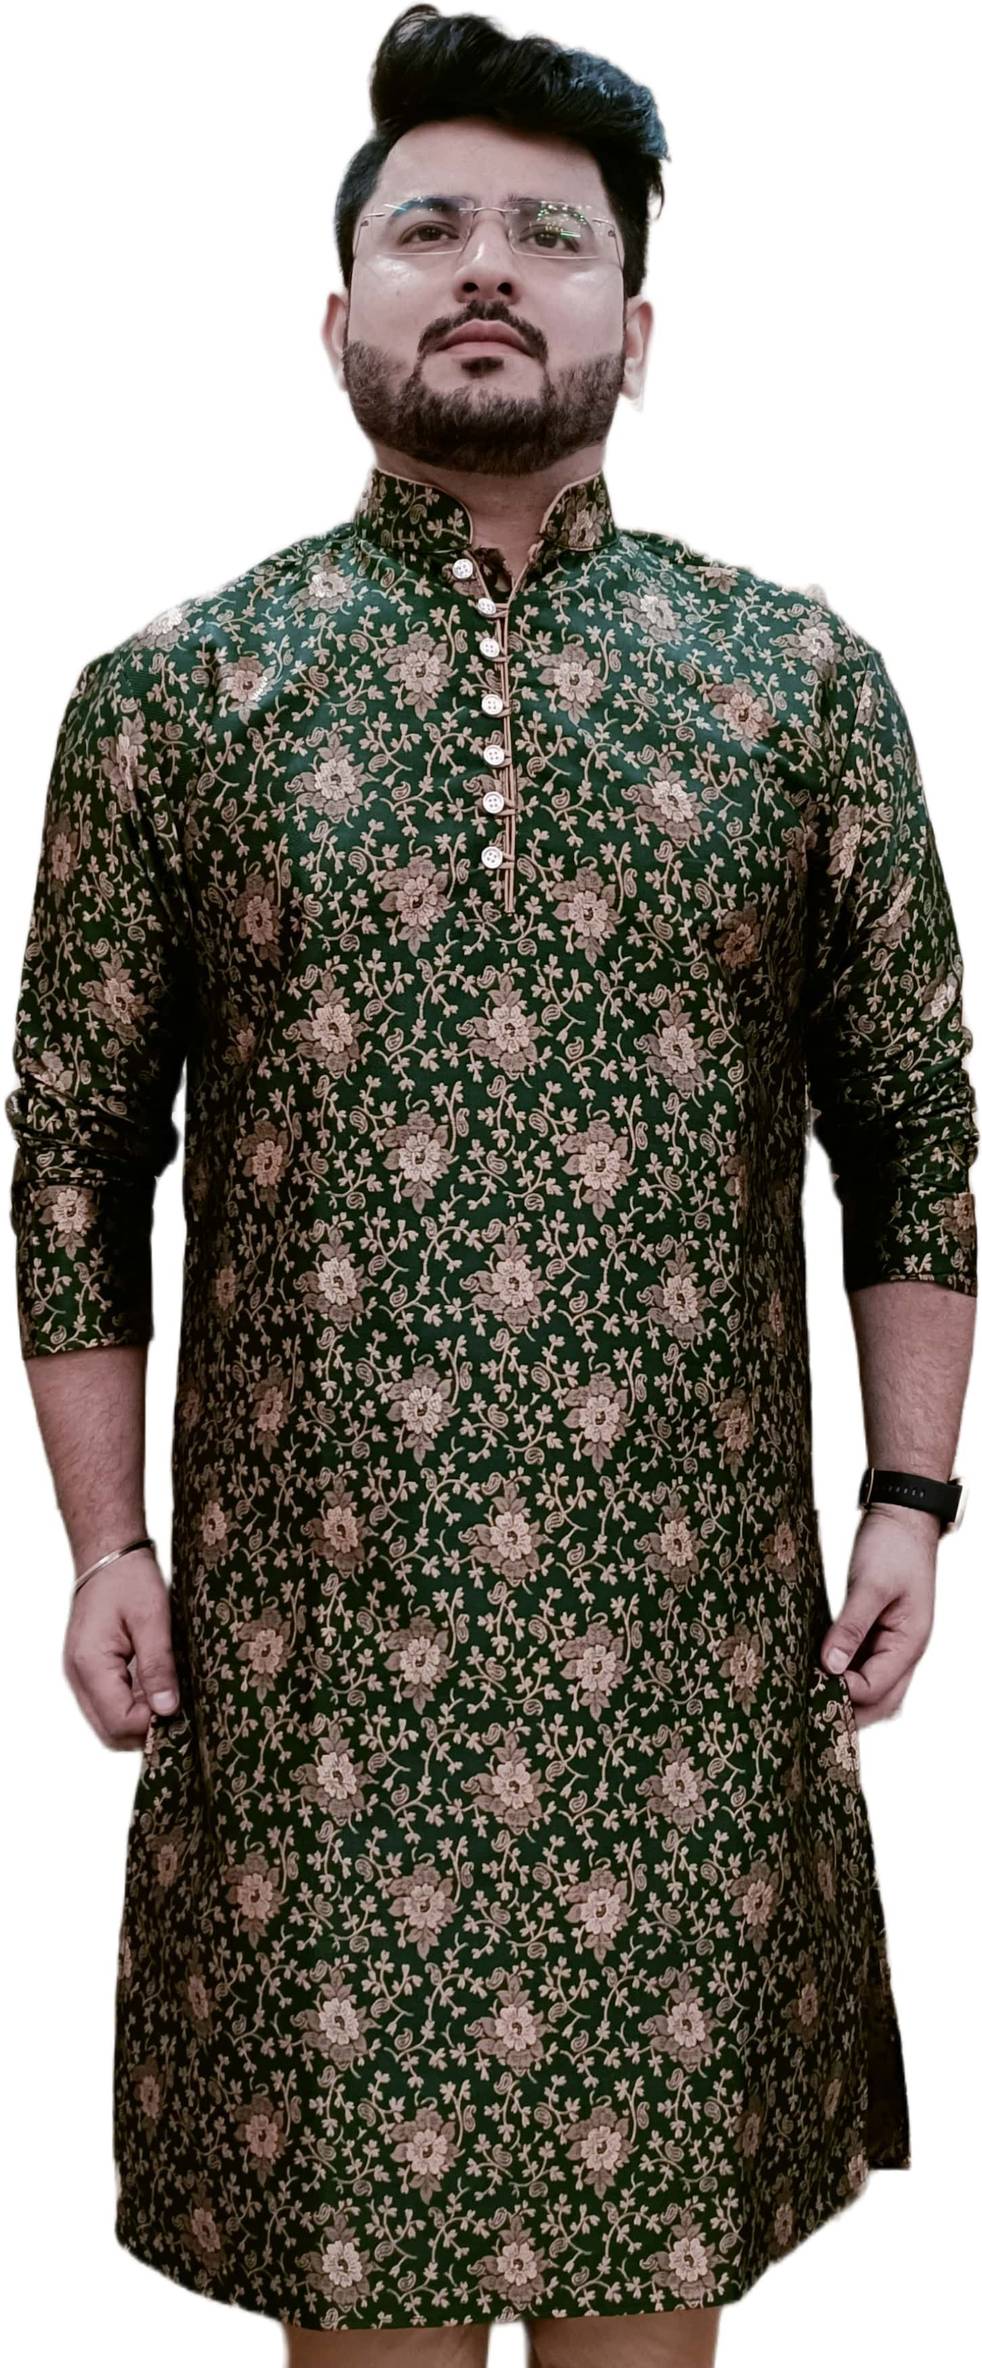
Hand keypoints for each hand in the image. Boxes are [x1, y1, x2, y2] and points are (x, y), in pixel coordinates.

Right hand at [62, 1548, 180, 1750]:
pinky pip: (110, 1702)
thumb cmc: (129, 1578)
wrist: (109, 1554)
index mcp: (91, 1664)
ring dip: (140, 1717)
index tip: (180, 1709)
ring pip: (109, 1721)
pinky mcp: (91, 1670)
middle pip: (110, 1730)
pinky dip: (134, 1703)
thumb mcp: (152, 1619)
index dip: (151, 1724)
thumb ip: (158, 1666)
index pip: (118, 1722)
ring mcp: (82, 1674)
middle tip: (178, 1707)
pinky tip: (156, 1685)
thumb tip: (166, 1710)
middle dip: (145, 1728)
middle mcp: (79, 1675)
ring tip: (168, 1694)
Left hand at [821, 1503, 937, 1727]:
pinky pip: (862, 1665)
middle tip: (806, 1714)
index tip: (806, 1689)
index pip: (876, 1689)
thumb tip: (828, 1668)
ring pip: (872, 1687)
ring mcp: (893, 1642)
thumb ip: (850, 1628)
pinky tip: (815, 1673)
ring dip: (844, 1697)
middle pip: (879, 1700)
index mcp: (910, 1643)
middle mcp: (904, 1650)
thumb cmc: (892, 1546)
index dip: (842, 1695)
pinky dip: (842, 1674)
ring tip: (807, 1699)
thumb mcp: (869, 1585)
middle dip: (846, 1712)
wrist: (902, 1514)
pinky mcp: (878, 1632)